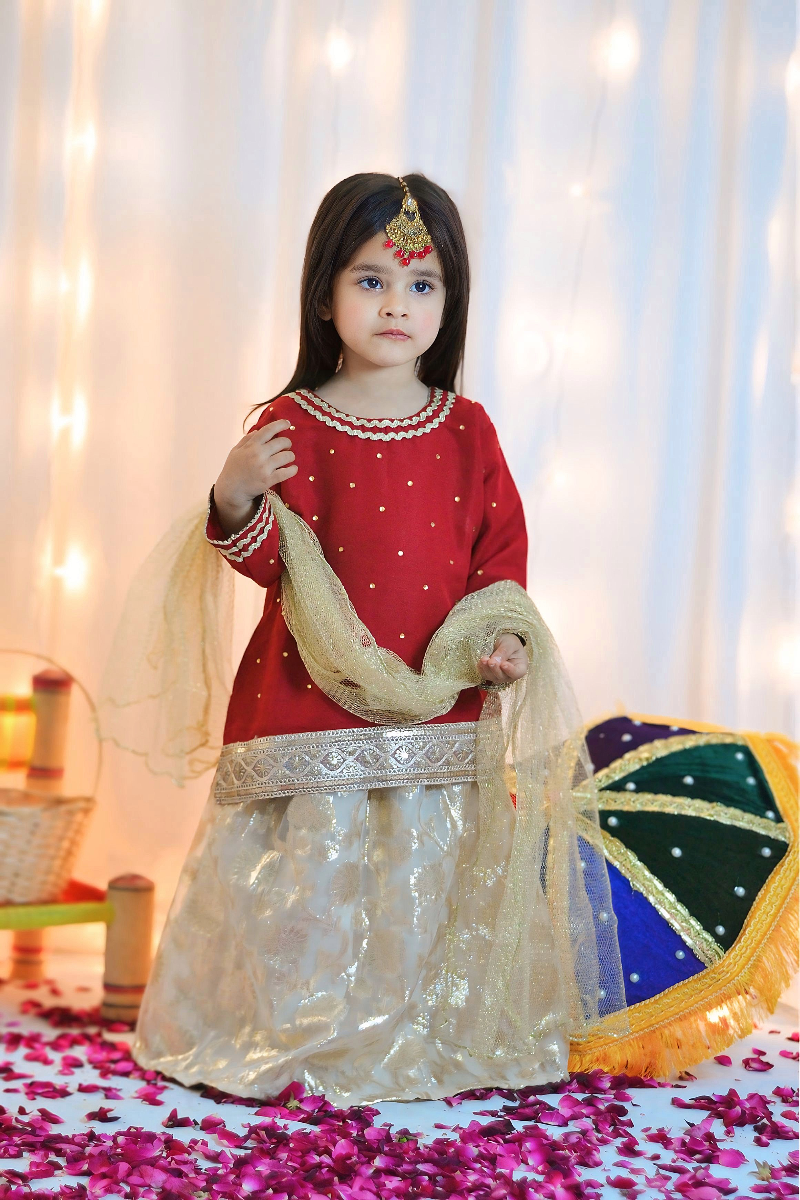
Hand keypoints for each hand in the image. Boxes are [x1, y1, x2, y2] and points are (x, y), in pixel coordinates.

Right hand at [213, 419, 297, 535]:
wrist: (231, 490)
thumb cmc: (233, 469)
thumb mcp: (235, 450)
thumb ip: (246, 439)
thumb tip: (258, 430)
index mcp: (251, 445)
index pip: (268, 430)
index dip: (280, 424)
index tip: (287, 423)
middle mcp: (259, 454)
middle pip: (282, 442)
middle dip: (287, 443)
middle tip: (287, 446)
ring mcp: (264, 467)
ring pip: (287, 456)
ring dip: (291, 456)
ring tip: (289, 458)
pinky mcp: (269, 480)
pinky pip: (286, 472)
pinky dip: (293, 470)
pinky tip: (293, 468)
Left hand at [478, 633, 527, 685]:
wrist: (501, 641)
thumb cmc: (510, 642)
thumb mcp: (510, 643)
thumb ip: (504, 652)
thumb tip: (495, 661)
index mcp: (520, 667)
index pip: (517, 673)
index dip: (510, 670)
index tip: (504, 664)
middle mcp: (510, 675)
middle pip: (503, 677)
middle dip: (495, 669)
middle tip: (491, 661)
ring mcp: (499, 676)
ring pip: (493, 677)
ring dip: (487, 669)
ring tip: (483, 659)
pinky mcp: (490, 674)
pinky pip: (485, 675)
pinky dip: (482, 669)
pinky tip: (480, 662)